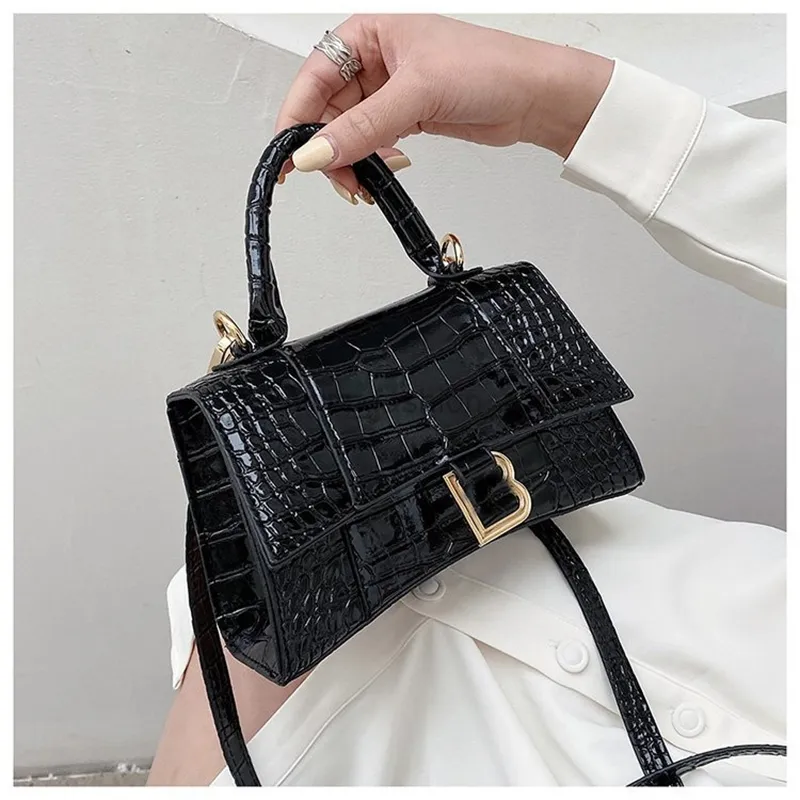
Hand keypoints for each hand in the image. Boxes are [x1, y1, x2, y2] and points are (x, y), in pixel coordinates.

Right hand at [275, 14, 612, 200]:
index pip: (313, 78)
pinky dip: (370, 163)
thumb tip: (316, 152)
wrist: (533, 95)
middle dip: (327, 149)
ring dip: (349, 162)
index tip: (292, 157)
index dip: (297, 119)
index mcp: (367, 36)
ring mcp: (389, 93)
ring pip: (347, 133)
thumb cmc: (488, 67)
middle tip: (339, 180)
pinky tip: (379, 174)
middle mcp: (373, 63)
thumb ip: (362, 127)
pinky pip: (371, 144)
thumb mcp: (415, 93)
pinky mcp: (404, 119)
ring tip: (362, 185)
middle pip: (326, 111)